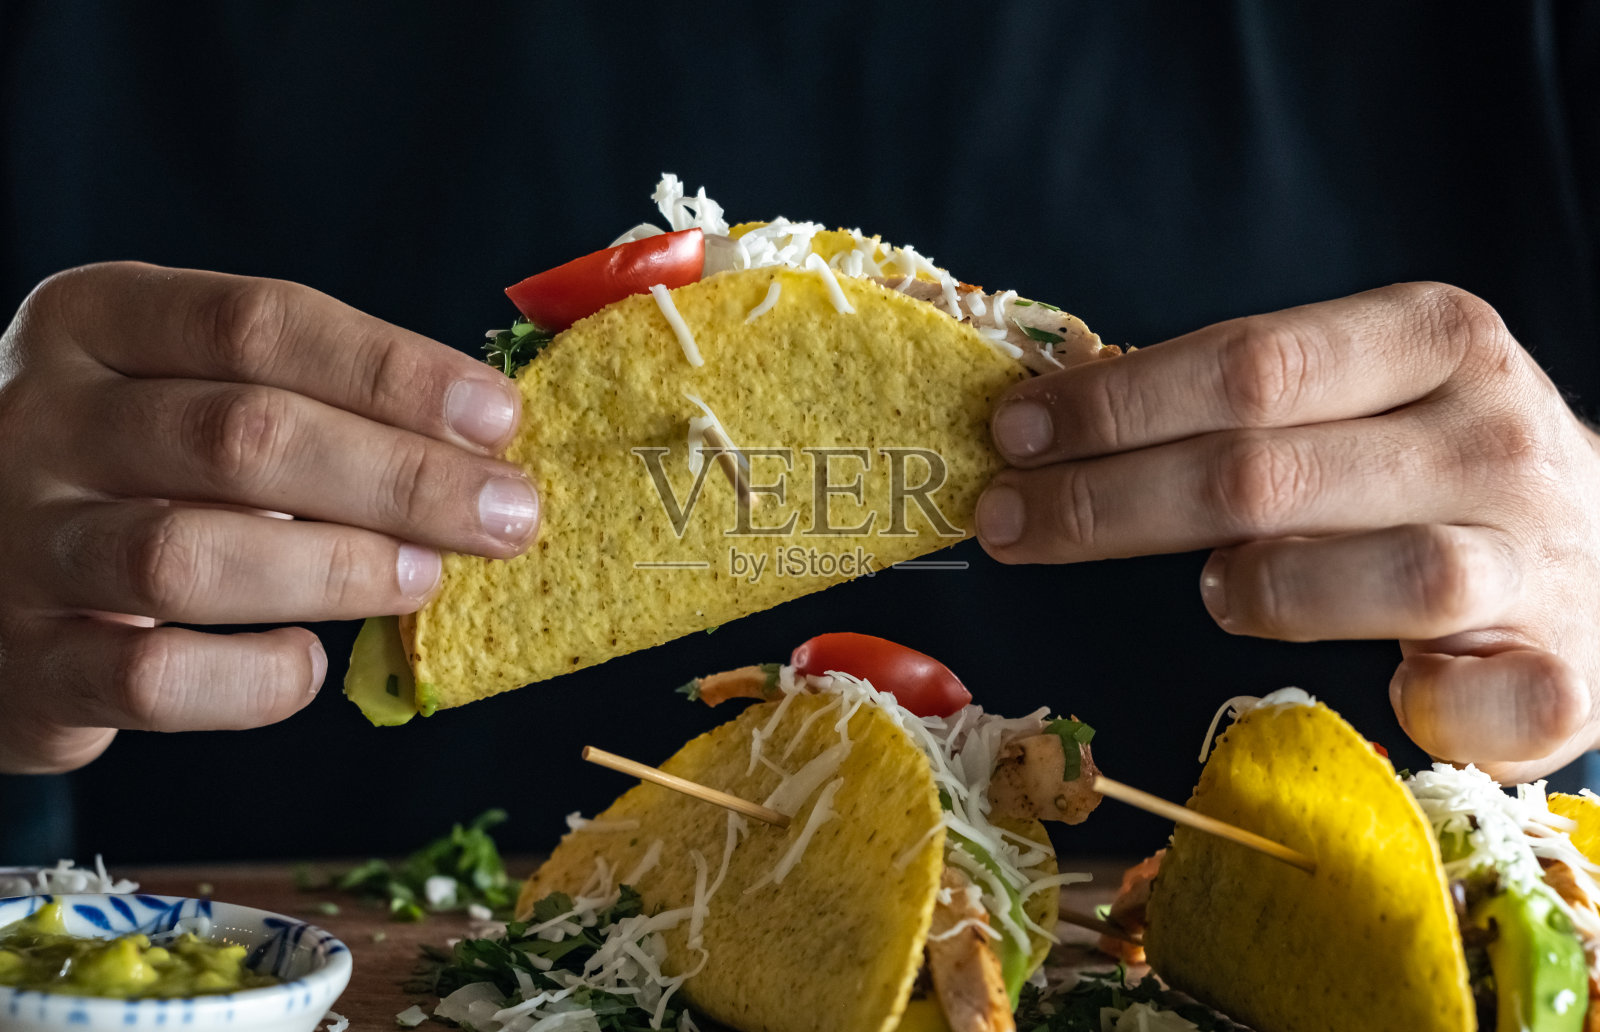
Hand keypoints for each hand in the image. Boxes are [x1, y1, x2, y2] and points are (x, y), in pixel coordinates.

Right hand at [0, 262, 538, 772]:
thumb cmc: (128, 467)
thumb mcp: (182, 389)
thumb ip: (304, 399)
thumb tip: (483, 448)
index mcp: (94, 320)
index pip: (258, 324)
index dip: (392, 372)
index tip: (498, 418)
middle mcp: (40, 420)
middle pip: (240, 436)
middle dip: (399, 477)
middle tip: (508, 515)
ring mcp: (18, 545)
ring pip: (189, 555)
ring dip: (338, 568)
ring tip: (425, 577)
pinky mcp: (25, 666)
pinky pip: (152, 681)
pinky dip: (253, 677)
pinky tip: (309, 661)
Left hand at [977, 282, 1599, 782]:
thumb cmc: (1437, 466)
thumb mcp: (1360, 391)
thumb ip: (1245, 396)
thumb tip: (1061, 415)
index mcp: (1434, 338)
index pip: (1249, 364)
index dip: (1116, 402)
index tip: (1013, 430)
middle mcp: (1491, 436)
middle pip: (1268, 472)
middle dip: (1110, 501)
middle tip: (1006, 519)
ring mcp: (1534, 557)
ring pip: (1374, 577)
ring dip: (1258, 589)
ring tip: (1211, 589)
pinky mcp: (1563, 673)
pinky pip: (1482, 706)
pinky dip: (1423, 706)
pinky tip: (1389, 692)